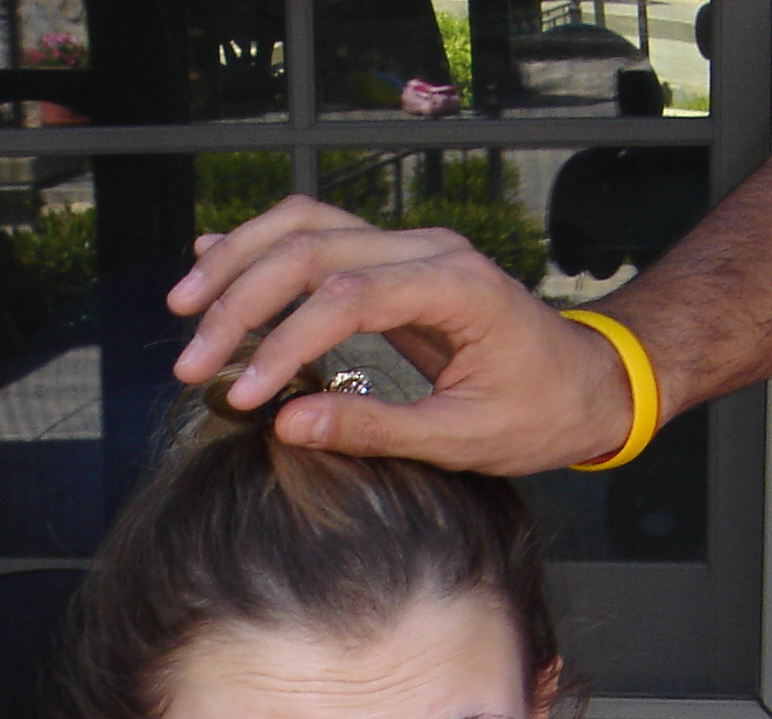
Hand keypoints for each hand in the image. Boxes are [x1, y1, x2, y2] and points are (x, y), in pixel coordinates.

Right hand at [166, 194, 636, 474]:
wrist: (587, 383)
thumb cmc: (539, 414)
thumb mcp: (463, 440)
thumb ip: (375, 429)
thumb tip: (287, 425)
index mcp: (458, 287)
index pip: (348, 294)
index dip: (285, 341)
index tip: (243, 395)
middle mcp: (430, 249)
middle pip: (312, 247)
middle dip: (241, 302)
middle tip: (191, 362)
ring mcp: (411, 246)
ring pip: (306, 225)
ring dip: (238, 262)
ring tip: (184, 308)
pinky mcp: (395, 260)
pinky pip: (320, 236)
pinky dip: (261, 247)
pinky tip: (211, 259)